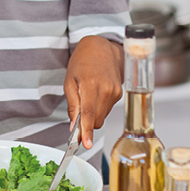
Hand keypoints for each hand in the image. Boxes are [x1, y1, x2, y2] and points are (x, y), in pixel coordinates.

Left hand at [64, 35, 122, 149]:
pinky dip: (100, 107)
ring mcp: (115, 92)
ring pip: (102, 117)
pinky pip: (107, 109)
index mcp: (91, 85)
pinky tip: (96, 93)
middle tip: (77, 116)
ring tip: (87, 96)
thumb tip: (74, 127)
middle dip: (87, 123)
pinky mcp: (120, 93)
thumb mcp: (69, 81)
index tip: (85, 144)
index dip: (87, 131)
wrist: (101, 47)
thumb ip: (73, 105)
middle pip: (97, 120)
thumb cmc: (82, 61)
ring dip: (93, 114)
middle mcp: (106, 90)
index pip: (90, 114)